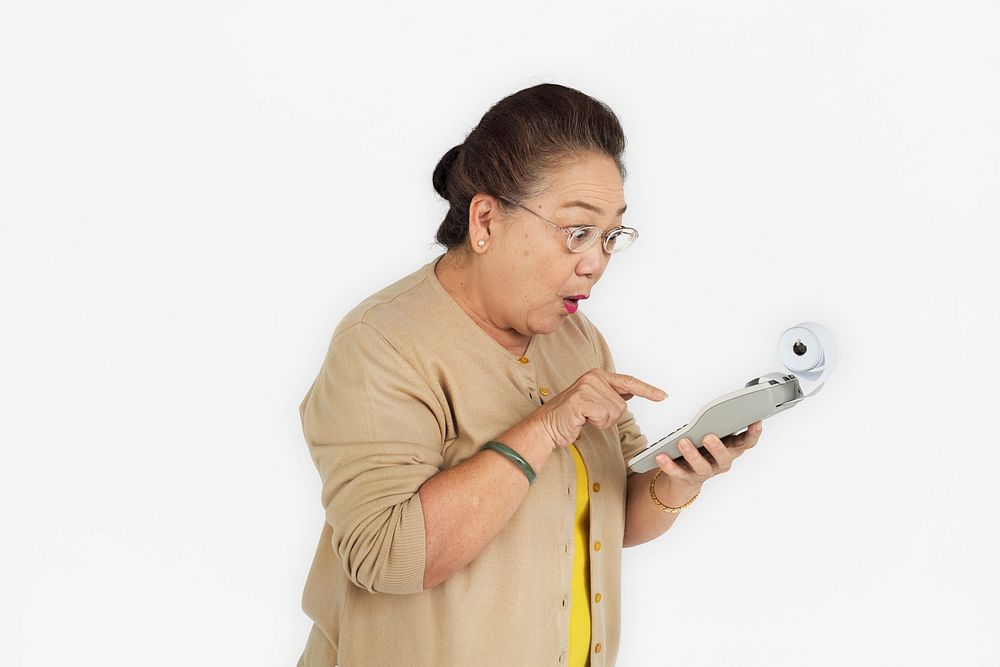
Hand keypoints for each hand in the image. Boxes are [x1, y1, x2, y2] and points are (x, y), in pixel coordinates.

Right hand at [531, 368, 666, 448]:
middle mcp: (593, 378)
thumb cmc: (570, 416)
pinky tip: (581, 420)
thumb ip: (611, 395)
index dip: (647, 390)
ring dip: (602, 421)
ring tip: (585, 418)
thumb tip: (631, 391)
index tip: (663, 395)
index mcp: (597, 376)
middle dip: (610, 417)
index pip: (628, 382)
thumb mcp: (594, 402)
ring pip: (615, 412)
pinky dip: (595, 424)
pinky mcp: (581, 400)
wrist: (547, 426)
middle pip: (622, 404)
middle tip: (591, 416)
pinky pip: (604, 417)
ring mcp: (587, 387)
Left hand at [654, 421, 762, 486]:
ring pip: (701, 466)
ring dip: (692, 454)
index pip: (747, 442)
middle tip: (708, 436)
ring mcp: (704, 472)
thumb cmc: (703, 449)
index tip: (755, 422)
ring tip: (682, 442)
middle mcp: (720, 462)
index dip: (753, 433)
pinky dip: (669, 465)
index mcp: (731, 449)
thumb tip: (722, 405)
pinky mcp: (686, 478)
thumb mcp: (714, 435)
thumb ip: (719, 423)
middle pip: (724, 457)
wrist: (686, 478)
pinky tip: (661, 456)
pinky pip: (677, 472)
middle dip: (717, 447)